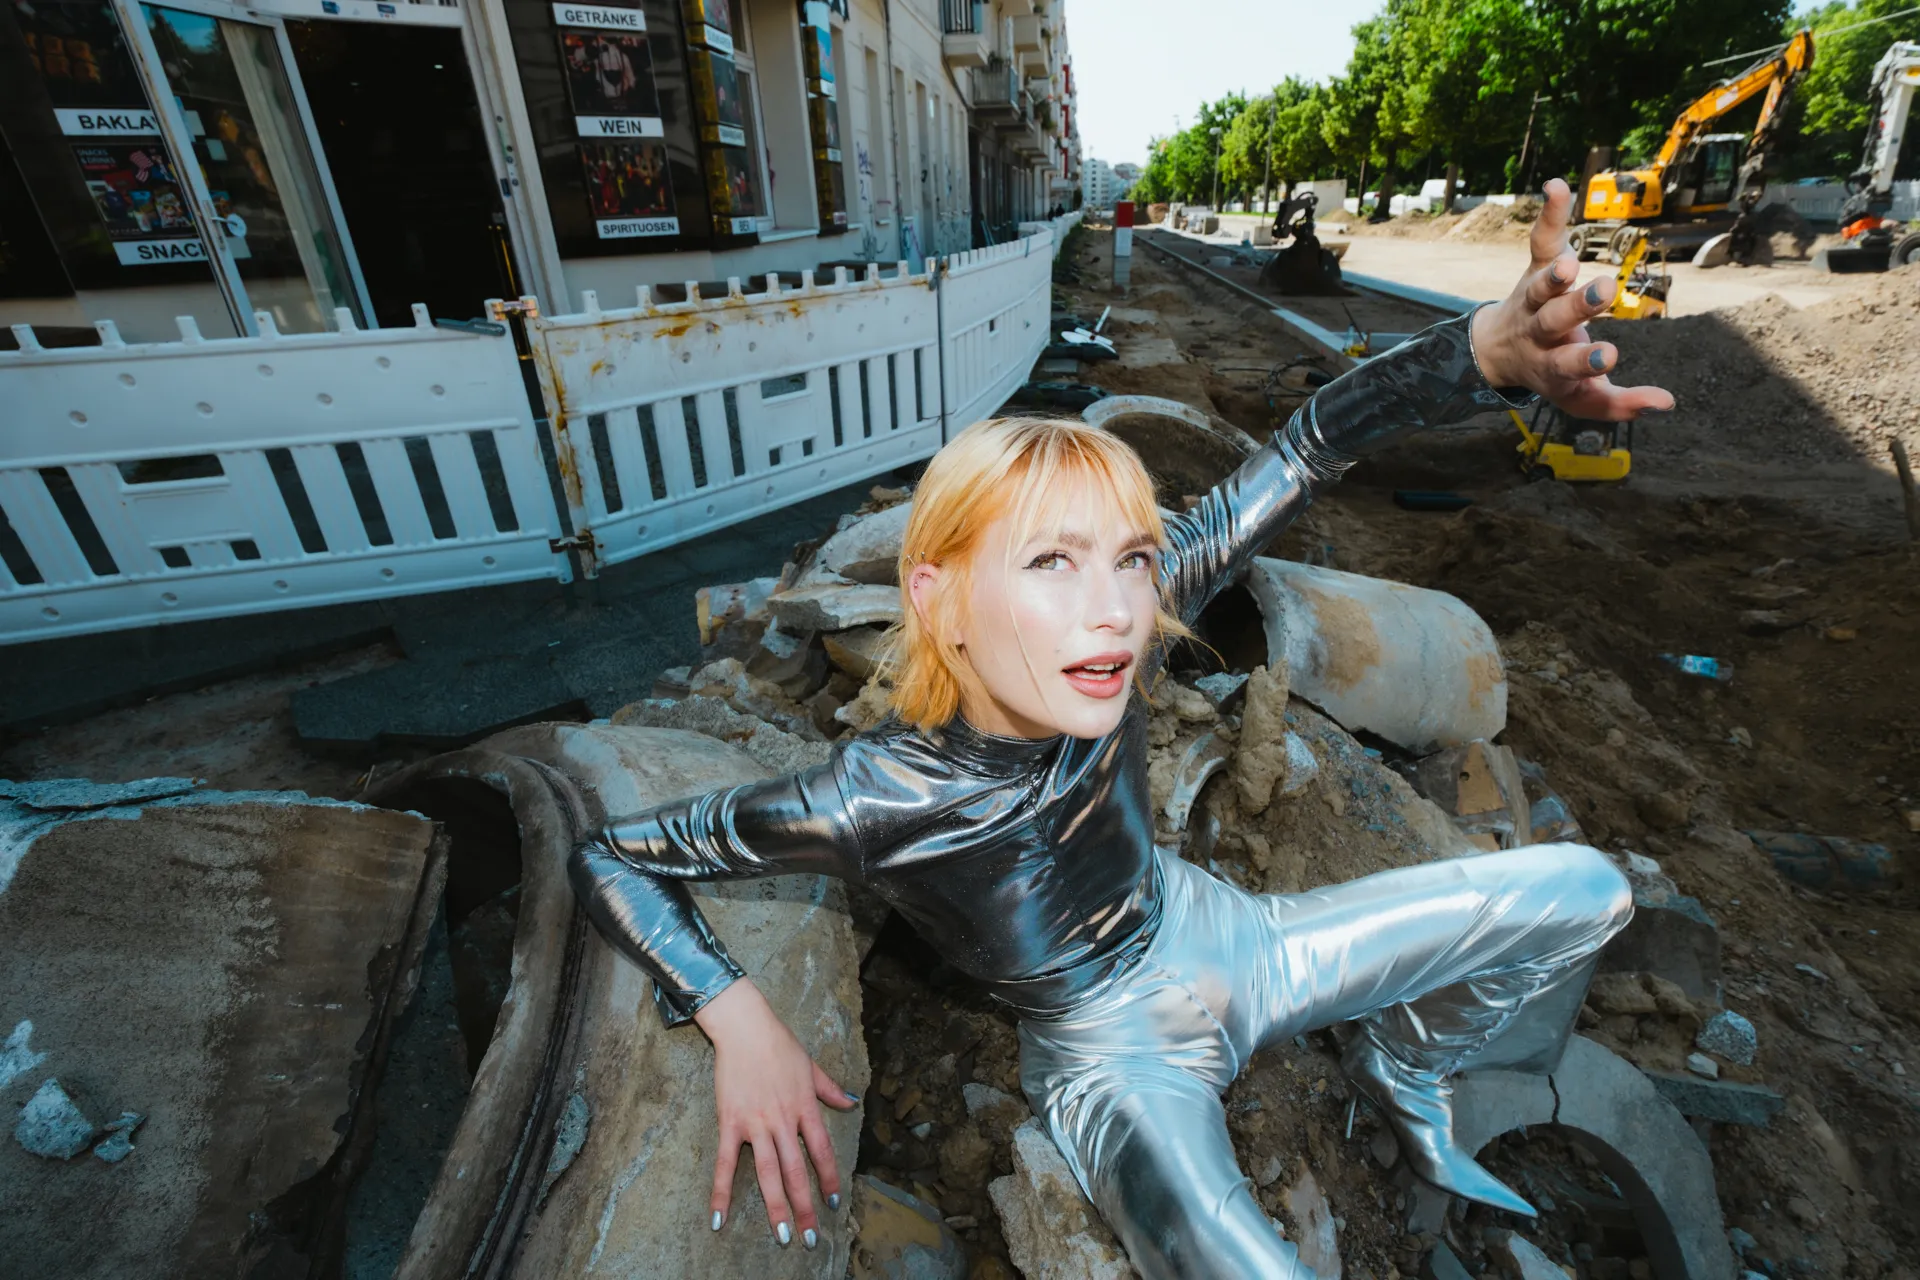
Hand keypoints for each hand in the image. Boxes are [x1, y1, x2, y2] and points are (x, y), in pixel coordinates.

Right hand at [694, 978, 859, 1249]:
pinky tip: (719, 1219)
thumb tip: (852, 1103)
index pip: (822, 1151)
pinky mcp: (730, 1123)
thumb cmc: (780, 1044)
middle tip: (812, 1237)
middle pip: (797, 1172)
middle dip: (806, 1207)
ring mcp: (756, 1124)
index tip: (835, 1202)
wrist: (745, 1028)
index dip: (830, 1178)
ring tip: (783, 1235)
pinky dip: (721, 1193)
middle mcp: (783, 1121)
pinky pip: (726, 1164)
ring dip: (776, 1207)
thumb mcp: (811, 1066)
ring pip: (768, 1174)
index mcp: (805, 1108)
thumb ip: (830, 1090)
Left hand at [1469, 178, 1675, 421]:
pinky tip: (1557, 187)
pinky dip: (1550, 214)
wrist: (1497, 351)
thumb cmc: (1553, 375)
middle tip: (1601, 292)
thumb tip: (1667, 403)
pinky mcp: (1536, 268)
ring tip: (1570, 263)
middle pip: (1554, 321)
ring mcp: (1535, 298)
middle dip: (1576, 308)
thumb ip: (1621, 404)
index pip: (1568, 366)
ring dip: (1554, 275)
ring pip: (1540, 287)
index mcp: (1553, 366)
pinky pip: (1542, 240)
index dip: (1588, 362)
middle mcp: (1539, 332)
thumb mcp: (1582, 398)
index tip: (1610, 355)